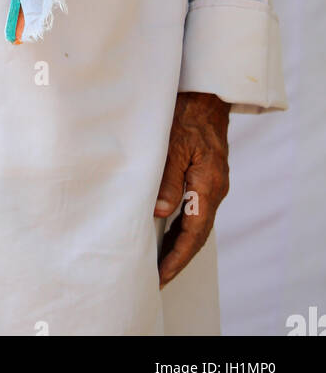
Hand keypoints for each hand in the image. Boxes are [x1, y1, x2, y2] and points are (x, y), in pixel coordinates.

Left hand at [154, 90, 230, 287]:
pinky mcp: (207, 176)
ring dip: (180, 243)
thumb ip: (167, 179)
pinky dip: (183, 225)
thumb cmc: (187, 114)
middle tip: (158, 279)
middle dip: (178, 258)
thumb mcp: (172, 144)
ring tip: (160, 263)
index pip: (193, 232)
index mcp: (208, 184)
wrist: (206, 93)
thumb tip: (160, 212)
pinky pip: (197, 209)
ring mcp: (213, 183)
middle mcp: (215, 188)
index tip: (162, 275)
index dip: (177, 256)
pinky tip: (168, 231)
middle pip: (197, 233)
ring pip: (197, 222)